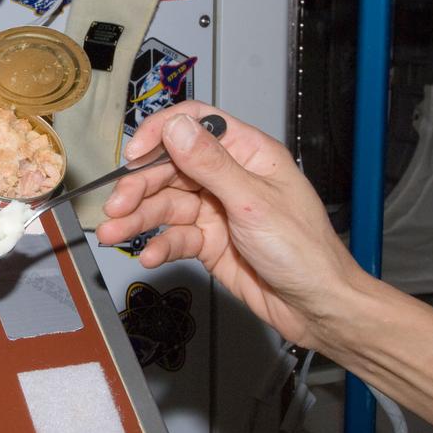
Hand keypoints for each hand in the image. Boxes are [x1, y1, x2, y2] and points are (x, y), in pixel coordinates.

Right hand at [96, 102, 367, 349]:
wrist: (317, 307)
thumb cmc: (306, 253)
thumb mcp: (253, 203)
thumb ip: (211, 164)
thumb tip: (177, 127)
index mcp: (249, 154)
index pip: (196, 125)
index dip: (161, 133)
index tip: (135, 153)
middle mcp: (230, 178)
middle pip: (171, 169)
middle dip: (139, 187)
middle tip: (115, 206)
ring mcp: (218, 210)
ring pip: (166, 205)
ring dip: (138, 219)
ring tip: (115, 234)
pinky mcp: (209, 241)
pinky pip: (175, 236)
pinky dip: (160, 245)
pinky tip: (151, 255)